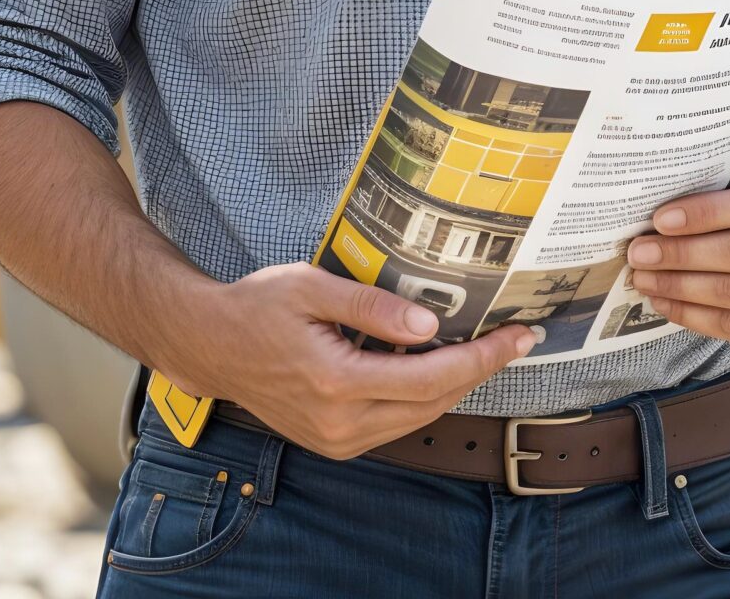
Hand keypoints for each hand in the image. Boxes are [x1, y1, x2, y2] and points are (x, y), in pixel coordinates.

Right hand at [158, 263, 537, 458]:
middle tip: (516, 339)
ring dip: (455, 386)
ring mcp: (336, 440)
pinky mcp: (333, 443)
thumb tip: (430, 324)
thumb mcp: (312, 287)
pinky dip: (423, 397)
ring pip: (417, 418)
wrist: (210, 346)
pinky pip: (394, 423)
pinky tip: (436, 366)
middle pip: (433, 403)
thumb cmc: (257, 308)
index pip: (431, 377)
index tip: (519, 336)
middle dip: (480, 371)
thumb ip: (373, 306)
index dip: (483, 358)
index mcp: (336, 382)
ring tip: (485, 349)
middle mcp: (340, 423)